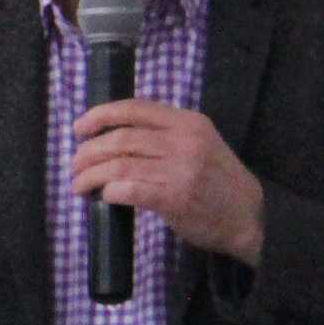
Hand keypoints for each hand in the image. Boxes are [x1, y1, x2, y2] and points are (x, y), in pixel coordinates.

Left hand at [72, 100, 265, 263]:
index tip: (79, 129)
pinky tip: (103, 197)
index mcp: (188, 122)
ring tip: (79, 185)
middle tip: (74, 166)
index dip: (99, 115)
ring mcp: (181, 170)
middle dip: (88, 153)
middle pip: (121, 139)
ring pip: (119, 166)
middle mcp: (184, 142)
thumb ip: (164, 134)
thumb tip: (112, 135)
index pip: (134, 109)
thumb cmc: (216, 180)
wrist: (248, 216)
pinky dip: (110, 192)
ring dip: (91, 176)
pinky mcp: (175, 199)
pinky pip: (130, 191)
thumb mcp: (198, 143)